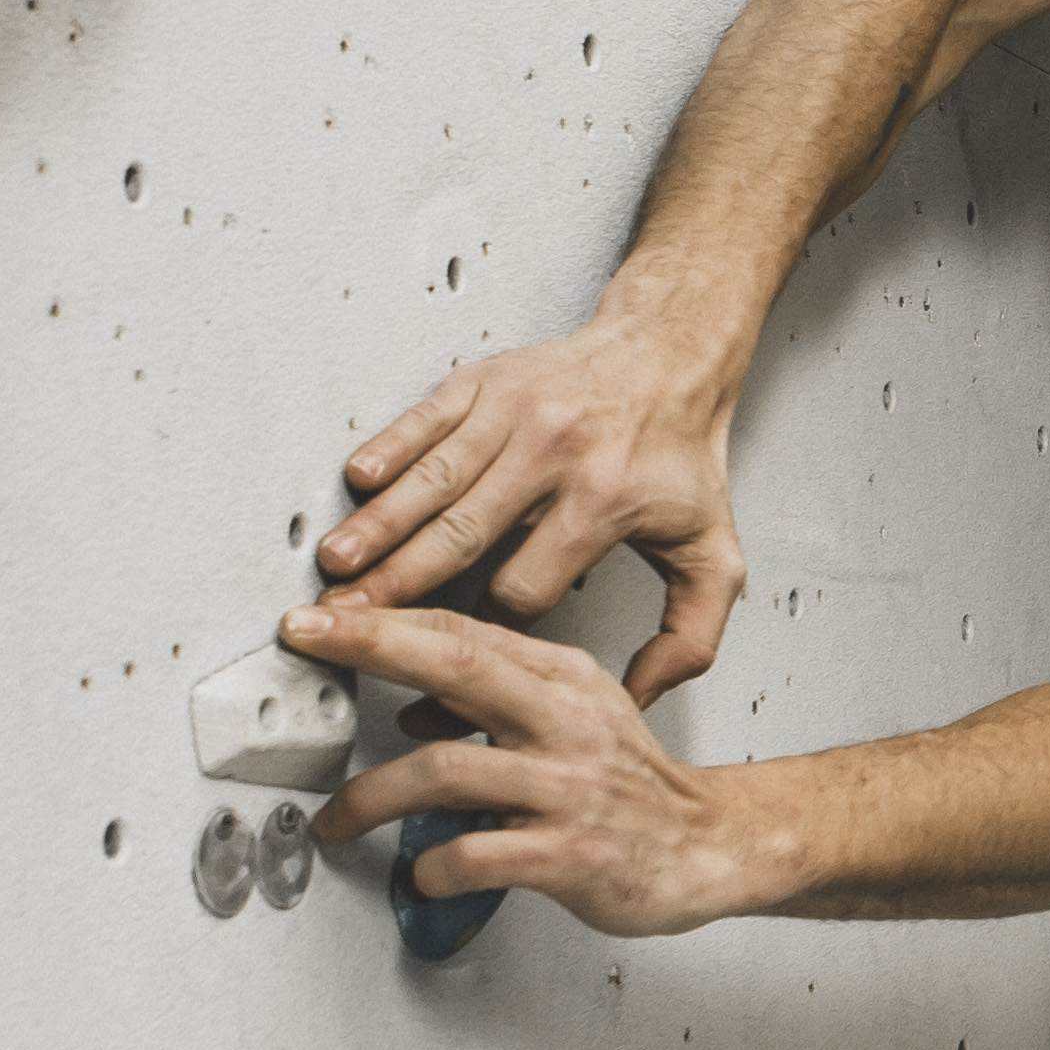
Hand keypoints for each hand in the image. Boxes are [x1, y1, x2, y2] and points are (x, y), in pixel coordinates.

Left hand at [288, 601, 761, 938]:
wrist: (710, 846)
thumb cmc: (631, 785)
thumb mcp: (578, 711)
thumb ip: (503, 692)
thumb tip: (411, 689)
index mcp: (565, 679)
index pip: (464, 629)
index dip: (385, 617)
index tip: (320, 614)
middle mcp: (566, 722)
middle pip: (455, 663)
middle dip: (371, 644)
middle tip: (303, 642)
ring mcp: (567, 787)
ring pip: (445, 772)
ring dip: (371, 797)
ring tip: (337, 820)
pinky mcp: (568, 854)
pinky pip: (473, 855)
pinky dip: (430, 868)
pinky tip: (422, 873)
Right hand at [321, 306, 749, 702]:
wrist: (670, 353)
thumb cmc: (680, 455)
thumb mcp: (713, 550)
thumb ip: (691, 634)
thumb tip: (643, 696)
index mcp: (607, 501)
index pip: (525, 588)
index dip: (484, 633)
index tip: (450, 660)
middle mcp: (556, 454)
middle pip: (463, 535)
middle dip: (401, 584)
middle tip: (350, 620)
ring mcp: (515, 414)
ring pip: (434, 480)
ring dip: (379, 524)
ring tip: (336, 563)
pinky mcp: (484, 383)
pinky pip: (424, 420)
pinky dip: (387, 449)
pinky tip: (357, 482)